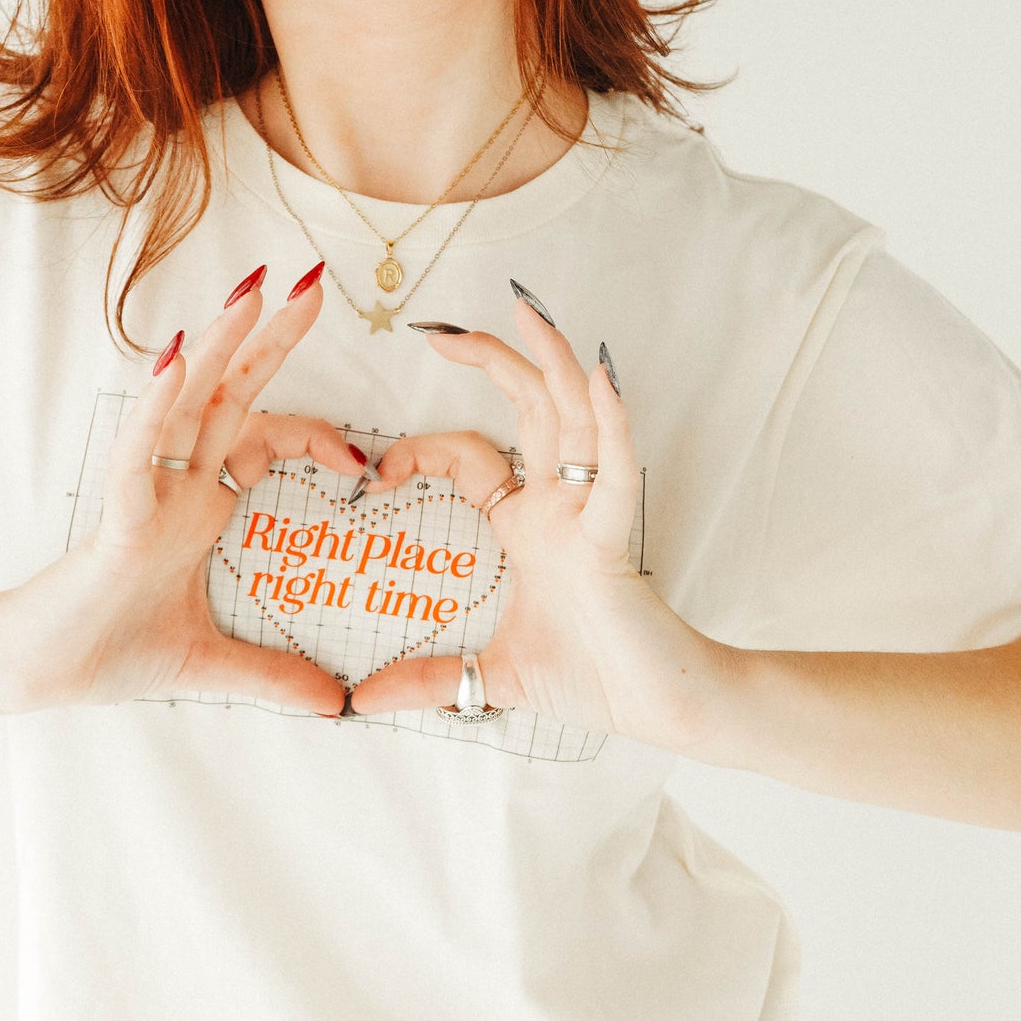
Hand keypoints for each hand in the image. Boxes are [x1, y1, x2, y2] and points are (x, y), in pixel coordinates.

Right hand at [0, 268, 362, 717]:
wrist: (42, 675)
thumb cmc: (109, 650)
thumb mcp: (212, 666)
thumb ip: (272, 677)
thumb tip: (334, 708)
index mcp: (201, 506)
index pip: (263, 442)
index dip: (315, 437)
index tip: (362, 461)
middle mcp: (176, 486)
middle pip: (232, 395)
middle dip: (271, 339)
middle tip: (312, 281)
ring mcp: (146, 497)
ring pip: (186, 406)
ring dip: (218, 347)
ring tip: (252, 291)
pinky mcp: (115, 521)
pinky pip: (137, 456)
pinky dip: (156, 411)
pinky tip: (177, 363)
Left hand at [347, 292, 728, 747]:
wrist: (659, 709)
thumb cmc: (593, 678)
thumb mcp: (488, 678)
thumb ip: (428, 682)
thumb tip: (361, 704)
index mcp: (530, 525)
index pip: (473, 458)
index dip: (424, 450)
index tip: (378, 471)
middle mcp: (561, 506)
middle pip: (531, 409)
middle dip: (493, 360)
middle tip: (442, 327)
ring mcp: (590, 517)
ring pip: (574, 418)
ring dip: (552, 362)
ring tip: (526, 311)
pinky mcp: (615, 542)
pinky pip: (615, 475)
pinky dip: (609, 426)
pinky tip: (600, 380)